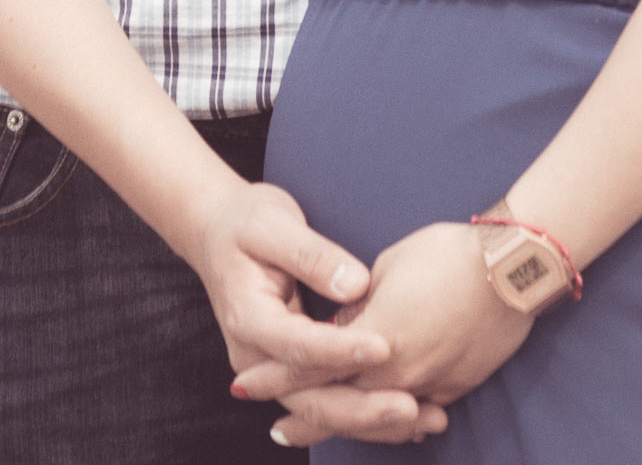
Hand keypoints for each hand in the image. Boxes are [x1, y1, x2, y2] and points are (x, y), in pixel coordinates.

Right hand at [190, 180, 431, 429]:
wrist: (216, 232)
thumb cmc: (247, 221)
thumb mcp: (274, 223)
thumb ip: (311, 254)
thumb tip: (355, 284)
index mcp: (248, 317)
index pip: (297, 345)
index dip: (340, 350)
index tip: (385, 346)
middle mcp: (255, 356)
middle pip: (308, 396)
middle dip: (361, 408)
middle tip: (413, 407)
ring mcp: (271, 368)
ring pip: (320, 407)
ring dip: (371, 420)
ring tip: (424, 419)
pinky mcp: (290, 370)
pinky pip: (326, 397)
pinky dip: (365, 411)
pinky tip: (409, 417)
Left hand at [236, 222, 531, 442]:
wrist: (512, 267)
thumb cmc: (446, 253)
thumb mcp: (389, 267)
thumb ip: (359, 305)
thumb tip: (341, 327)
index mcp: (374, 339)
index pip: (312, 366)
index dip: (276, 378)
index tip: (244, 387)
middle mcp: (398, 372)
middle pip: (341, 404)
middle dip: (305, 417)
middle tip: (278, 431)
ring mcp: (430, 384)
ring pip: (378, 415)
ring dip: (349, 423)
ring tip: (325, 431)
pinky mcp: (456, 387)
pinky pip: (414, 409)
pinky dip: (393, 417)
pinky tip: (385, 421)